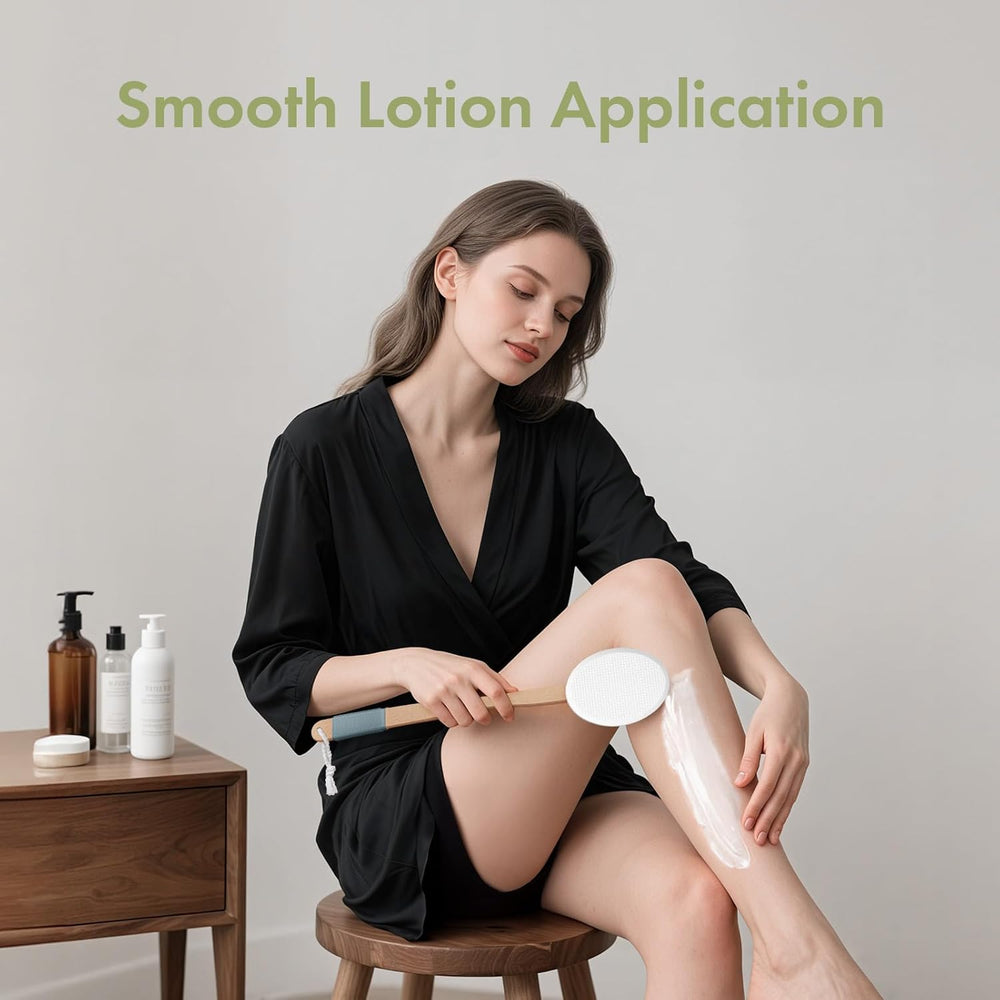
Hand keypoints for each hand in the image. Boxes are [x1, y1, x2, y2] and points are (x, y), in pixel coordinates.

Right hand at [394, 647, 519, 727]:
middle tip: (481, 715)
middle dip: (484, 718)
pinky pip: (450, 723)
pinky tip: (448, 709)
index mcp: (473, 669)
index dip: (506, 708)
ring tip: (460, 707)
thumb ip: (495, 679)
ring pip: (465, 721)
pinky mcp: (431, 701)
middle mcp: (459, 679)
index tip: (510, 717)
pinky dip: (452, 720)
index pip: (496, 692)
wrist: (416, 664)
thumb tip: (515, 692)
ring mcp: (444, 690)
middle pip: (481, 713)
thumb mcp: (473, 666)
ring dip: (466, 719)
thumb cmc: (451, 667)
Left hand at [733, 675, 809, 846]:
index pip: (767, 785)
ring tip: (769, 838)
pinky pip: (795, 791)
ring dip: (780, 819)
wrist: (791, 699)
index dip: (756, 806)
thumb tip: (740, 784)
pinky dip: (787, 808)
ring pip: (790, 797)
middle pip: (780, 796)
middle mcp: (795, 760)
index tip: (746, 822)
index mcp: (781, 751)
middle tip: (757, 839)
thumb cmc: (767, 714)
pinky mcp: (803, 765)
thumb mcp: (753, 731)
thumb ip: (748, 758)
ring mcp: (802, 764)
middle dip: (768, 819)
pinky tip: (780, 822)